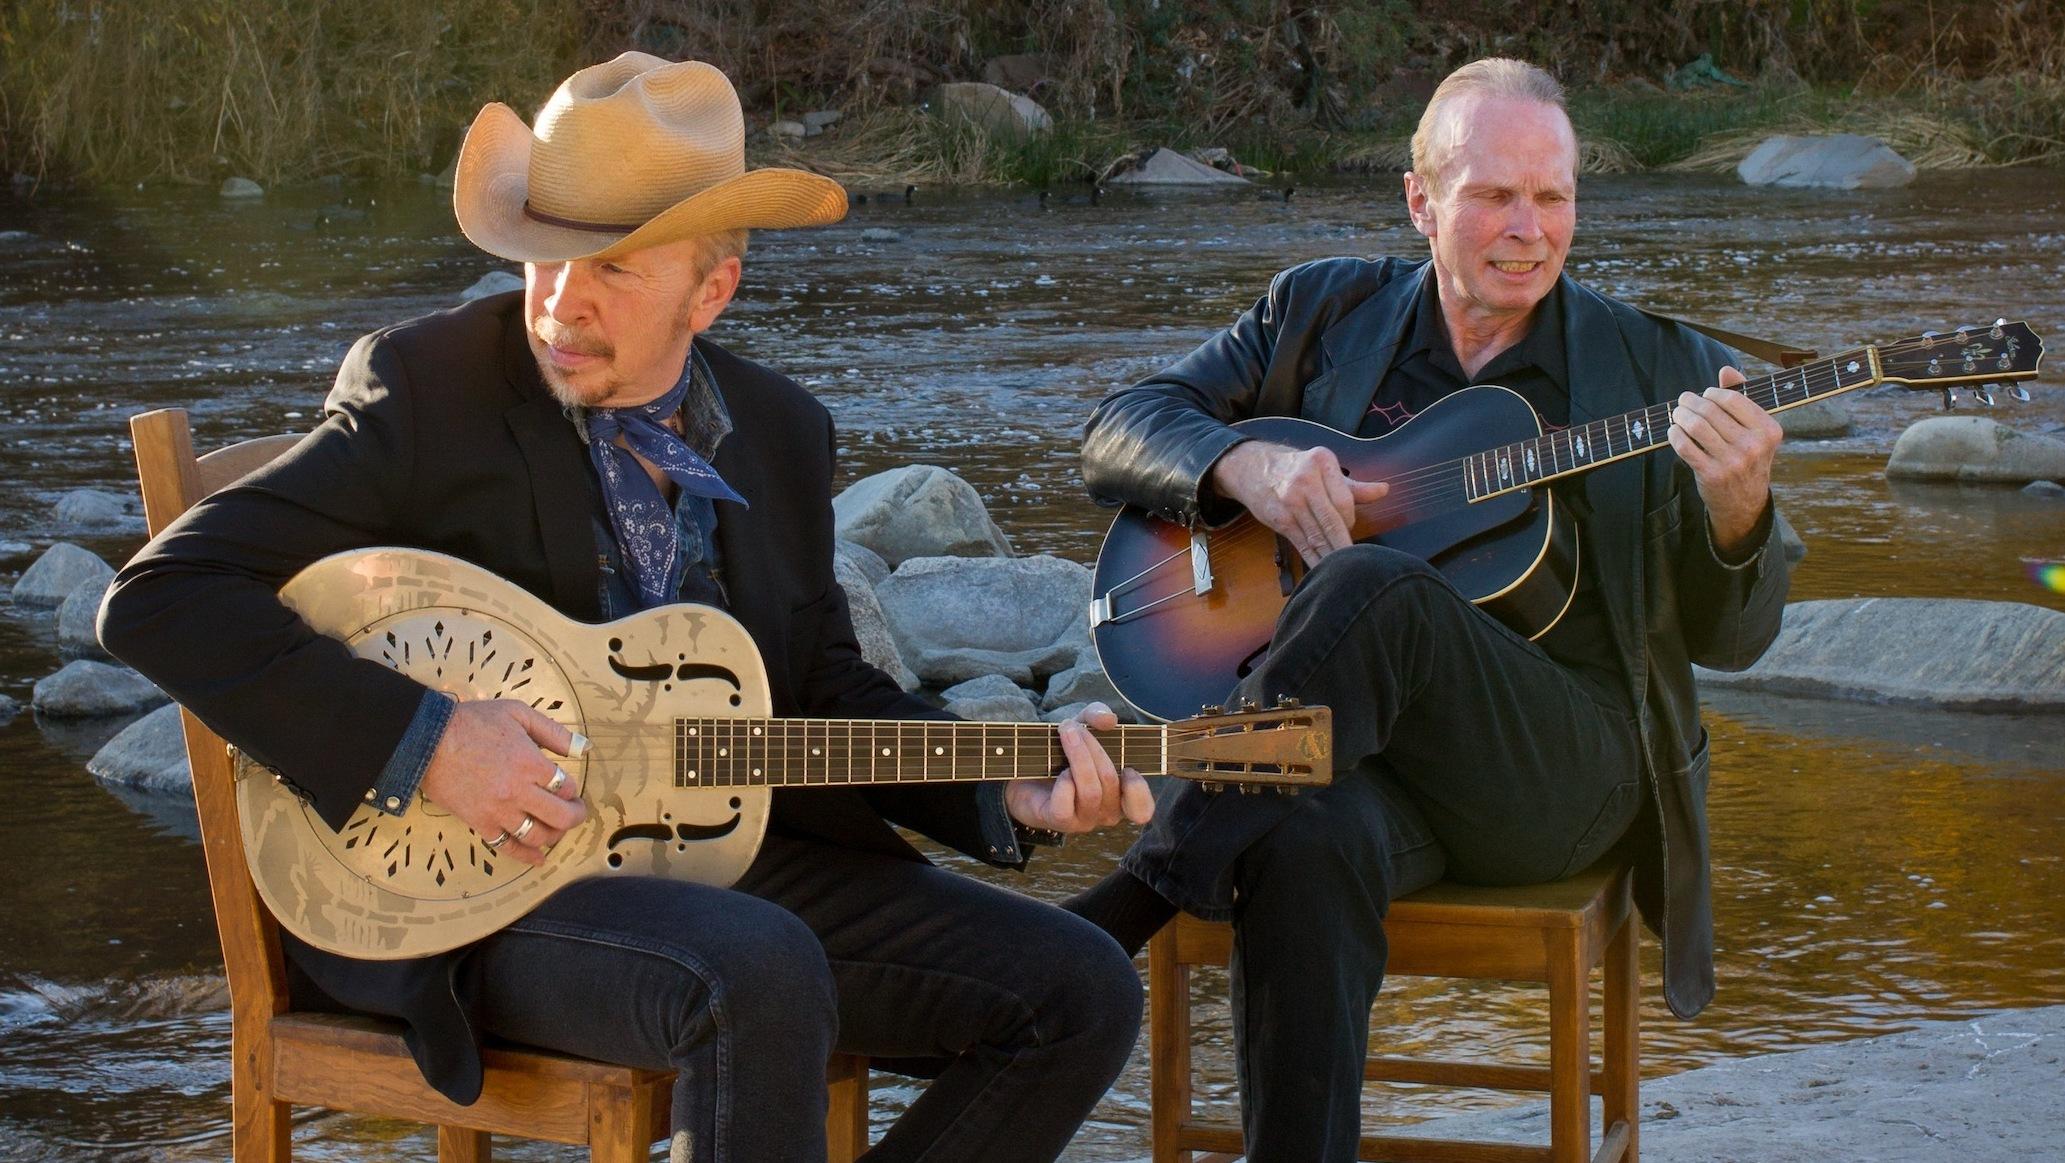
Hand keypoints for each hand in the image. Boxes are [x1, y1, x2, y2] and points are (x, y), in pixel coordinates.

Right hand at [418, 699, 588, 865]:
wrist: (428, 740)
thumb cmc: (473, 723)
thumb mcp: (519, 714)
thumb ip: (554, 732)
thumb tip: (584, 747)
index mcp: (531, 764)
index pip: (568, 787)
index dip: (572, 789)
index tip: (568, 788)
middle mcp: (519, 792)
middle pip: (561, 817)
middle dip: (575, 816)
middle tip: (576, 812)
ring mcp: (499, 811)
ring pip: (538, 836)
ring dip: (554, 836)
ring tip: (557, 829)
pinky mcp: (480, 823)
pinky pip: (508, 847)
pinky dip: (526, 856)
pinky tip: (538, 858)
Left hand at [1004, 703, 1153, 833]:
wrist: (1024, 773)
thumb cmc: (1061, 753)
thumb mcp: (1081, 727)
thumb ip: (1097, 716)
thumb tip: (1108, 719)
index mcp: (1121, 795)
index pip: (1142, 810)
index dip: (1138, 789)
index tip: (1127, 767)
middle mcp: (1106, 813)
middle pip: (1110, 781)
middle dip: (1093, 748)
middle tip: (1073, 727)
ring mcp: (1083, 820)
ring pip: (1091, 792)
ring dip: (1078, 757)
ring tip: (1065, 734)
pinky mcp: (1059, 821)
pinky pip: (1066, 805)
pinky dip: (1064, 783)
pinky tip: (1058, 770)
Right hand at [1209, 441, 1389, 565]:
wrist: (1252, 467)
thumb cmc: (1295, 469)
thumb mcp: (1324, 469)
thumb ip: (1354, 486)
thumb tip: (1384, 490)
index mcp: (1321, 462)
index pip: (1344, 500)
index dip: (1351, 520)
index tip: (1350, 529)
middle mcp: (1304, 480)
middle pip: (1331, 519)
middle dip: (1344, 544)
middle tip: (1358, 563)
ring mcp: (1289, 500)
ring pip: (1317, 534)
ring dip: (1331, 555)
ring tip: (1344, 570)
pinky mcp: (1278, 519)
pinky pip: (1301, 543)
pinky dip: (1314, 558)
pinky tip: (1323, 569)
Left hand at [1666, 367, 1782, 555]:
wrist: (1744, 502)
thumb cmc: (1747, 456)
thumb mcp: (1754, 430)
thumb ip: (1742, 397)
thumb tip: (1726, 369)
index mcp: (1769, 430)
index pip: (1732, 399)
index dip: (1712, 393)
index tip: (1704, 394)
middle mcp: (1754, 446)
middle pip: (1711, 411)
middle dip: (1691, 402)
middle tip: (1683, 401)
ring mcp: (1733, 462)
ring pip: (1696, 426)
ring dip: (1680, 416)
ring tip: (1677, 413)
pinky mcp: (1712, 475)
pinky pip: (1685, 446)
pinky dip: (1675, 434)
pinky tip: (1674, 431)